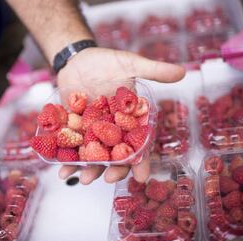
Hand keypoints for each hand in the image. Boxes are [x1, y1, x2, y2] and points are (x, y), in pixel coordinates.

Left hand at [56, 47, 184, 184]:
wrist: (77, 58)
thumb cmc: (106, 61)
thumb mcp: (131, 64)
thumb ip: (154, 70)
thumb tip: (182, 72)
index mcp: (130, 119)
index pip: (139, 144)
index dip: (141, 161)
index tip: (141, 177)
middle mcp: (113, 129)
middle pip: (116, 154)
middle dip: (113, 169)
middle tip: (108, 179)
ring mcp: (92, 131)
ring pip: (93, 155)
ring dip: (88, 169)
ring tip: (82, 180)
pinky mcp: (73, 128)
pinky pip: (70, 146)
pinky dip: (65, 157)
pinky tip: (60, 169)